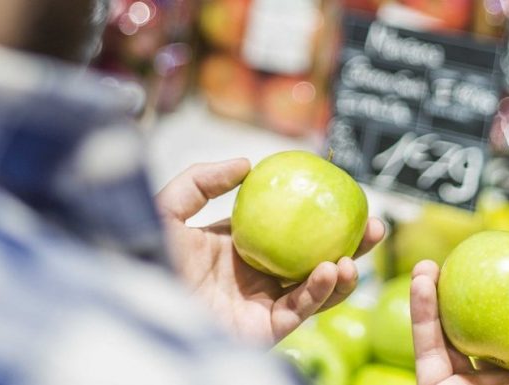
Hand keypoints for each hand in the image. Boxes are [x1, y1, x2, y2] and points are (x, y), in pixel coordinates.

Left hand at [155, 158, 383, 344]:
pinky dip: (320, 291)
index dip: (317, 214)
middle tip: (373, 226)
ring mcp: (261, 303)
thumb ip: (202, 180)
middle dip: (347, 244)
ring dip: (343, 272)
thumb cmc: (144, 256)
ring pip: (315, 288)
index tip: (343, 194)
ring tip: (356, 254)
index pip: (288, 228)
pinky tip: (332, 270)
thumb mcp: (169, 208)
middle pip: (312, 257)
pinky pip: (300, 309)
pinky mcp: (264, 329)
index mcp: (239, 247)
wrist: (135, 303)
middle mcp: (255, 275)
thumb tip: (247, 163)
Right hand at [410, 260, 508, 384]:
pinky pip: (426, 344)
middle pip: (473, 323)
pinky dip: (420, 312)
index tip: (498, 258)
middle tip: (456, 259)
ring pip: (442, 331)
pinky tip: (422, 284)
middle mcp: (496, 377)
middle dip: (461, 290)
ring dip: (430, 295)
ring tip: (428, 265)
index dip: (505, 291)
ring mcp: (462, 383)